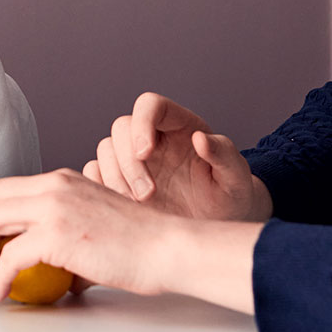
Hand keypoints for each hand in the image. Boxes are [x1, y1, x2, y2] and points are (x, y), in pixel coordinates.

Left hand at [0, 168, 261, 313]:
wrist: (168, 247)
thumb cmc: (141, 241)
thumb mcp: (93, 217)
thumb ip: (63, 229)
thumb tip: (43, 257)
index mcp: (61, 179)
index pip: (3, 187)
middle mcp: (53, 186)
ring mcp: (54, 208)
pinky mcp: (57, 236)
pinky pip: (11, 257)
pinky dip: (0, 276)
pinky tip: (4, 291)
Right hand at [83, 93, 271, 221]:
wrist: (217, 226)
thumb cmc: (230, 197)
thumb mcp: (236, 178)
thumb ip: (224, 154)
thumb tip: (201, 138)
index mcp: (180, 126)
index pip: (150, 104)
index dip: (142, 123)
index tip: (145, 153)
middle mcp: (153, 137)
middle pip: (122, 128)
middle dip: (129, 162)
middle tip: (147, 195)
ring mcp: (133, 159)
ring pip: (105, 149)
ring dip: (115, 177)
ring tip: (139, 205)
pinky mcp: (120, 180)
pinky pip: (95, 173)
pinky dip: (101, 187)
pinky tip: (124, 207)